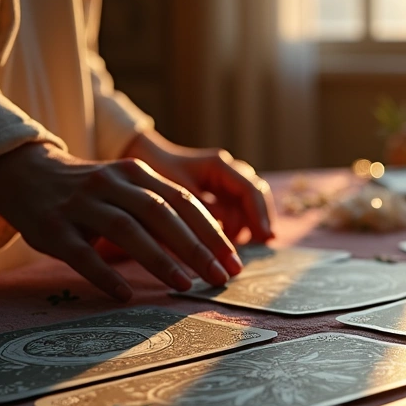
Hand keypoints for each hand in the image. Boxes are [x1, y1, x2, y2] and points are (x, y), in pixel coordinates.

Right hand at [0, 142, 243, 300]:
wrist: (23, 172)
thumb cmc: (90, 191)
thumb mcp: (126, 188)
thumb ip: (161, 209)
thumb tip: (208, 247)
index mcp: (135, 173)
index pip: (183, 201)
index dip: (211, 231)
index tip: (233, 261)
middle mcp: (110, 184)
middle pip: (161, 213)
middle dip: (195, 247)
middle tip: (220, 277)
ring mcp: (80, 205)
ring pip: (126, 230)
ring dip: (159, 259)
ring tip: (184, 284)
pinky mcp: (52, 228)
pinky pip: (82, 254)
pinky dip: (105, 274)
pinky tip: (125, 294)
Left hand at [122, 130, 274, 243]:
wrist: (141, 161)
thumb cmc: (154, 175)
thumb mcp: (176, 197)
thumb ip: (202, 213)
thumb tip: (224, 237)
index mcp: (218, 166)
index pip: (250, 189)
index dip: (260, 215)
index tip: (265, 238)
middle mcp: (227, 171)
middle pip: (256, 196)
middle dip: (259, 220)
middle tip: (262, 244)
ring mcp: (225, 181)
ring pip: (247, 205)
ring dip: (245, 224)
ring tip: (235, 244)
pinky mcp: (219, 192)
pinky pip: (235, 210)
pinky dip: (234, 225)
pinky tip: (227, 240)